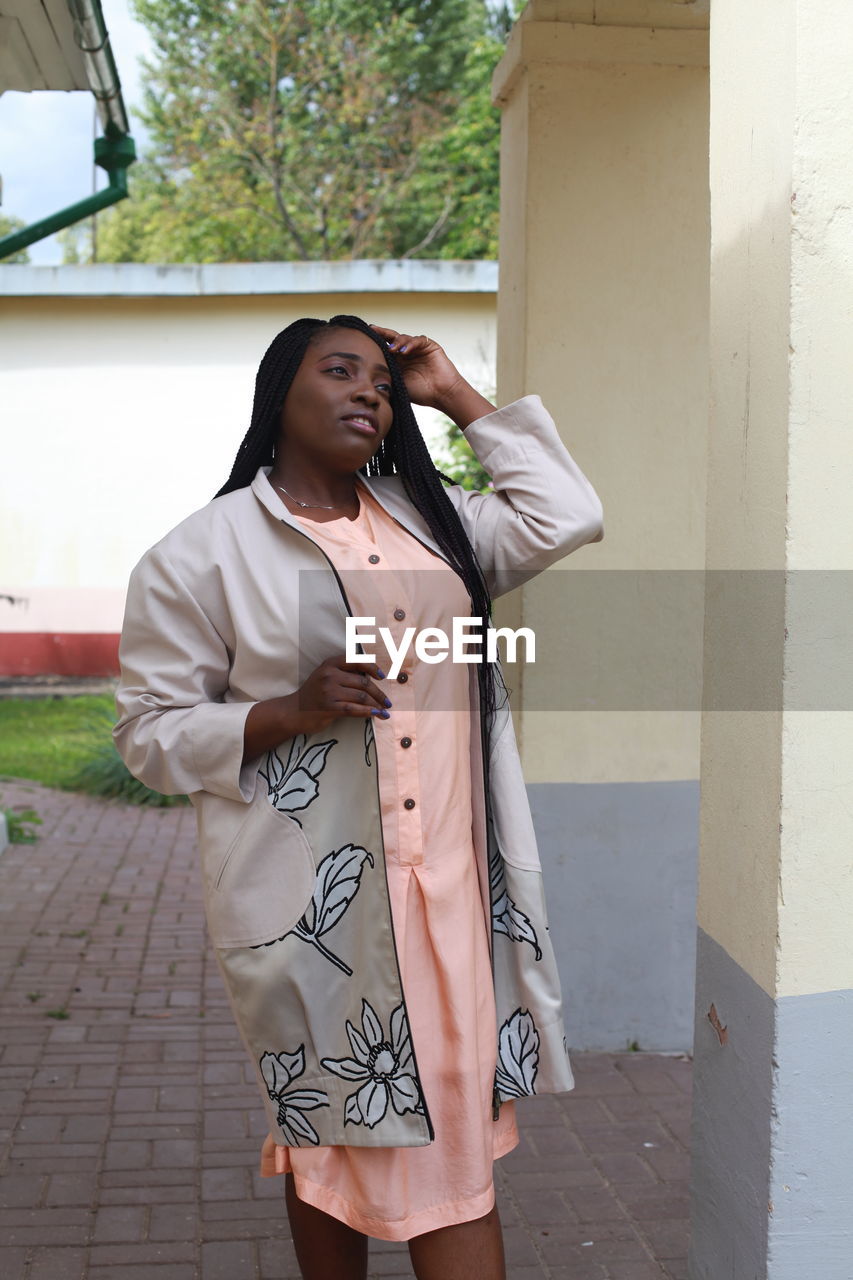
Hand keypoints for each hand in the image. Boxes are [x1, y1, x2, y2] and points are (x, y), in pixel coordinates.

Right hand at [243, 657, 389, 761]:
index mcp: (330, 664)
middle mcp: (329, 675)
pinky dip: (368, 712)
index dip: (372, 668)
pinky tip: (377, 714)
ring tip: (385, 710)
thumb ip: (343, 674)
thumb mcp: (325, 676)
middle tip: (388, 701)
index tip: (382, 676)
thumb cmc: (313, 695)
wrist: (293, 712)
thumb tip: (371, 678)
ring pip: (361, 696)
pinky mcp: (329, 707)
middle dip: (378, 693)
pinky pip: (354, 709)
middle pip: (362, 682)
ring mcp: (328, 691)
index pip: (357, 661)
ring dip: (377, 704)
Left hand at [369, 323, 496, 428]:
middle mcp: (407, 353)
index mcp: (398, 362)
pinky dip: (410, 343)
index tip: (363, 339)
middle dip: (382, 333)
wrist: (441, 395)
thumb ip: (387, 374)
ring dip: (397, 341)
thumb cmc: (420, 393)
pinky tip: (404, 351)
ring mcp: (418, 349)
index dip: (376, 343)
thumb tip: (367, 372)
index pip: (384, 348)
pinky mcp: (430, 346)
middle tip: (372, 330)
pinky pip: (418, 340)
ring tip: (392, 349)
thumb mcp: (398, 383)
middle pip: (392, 338)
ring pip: (404, 338)